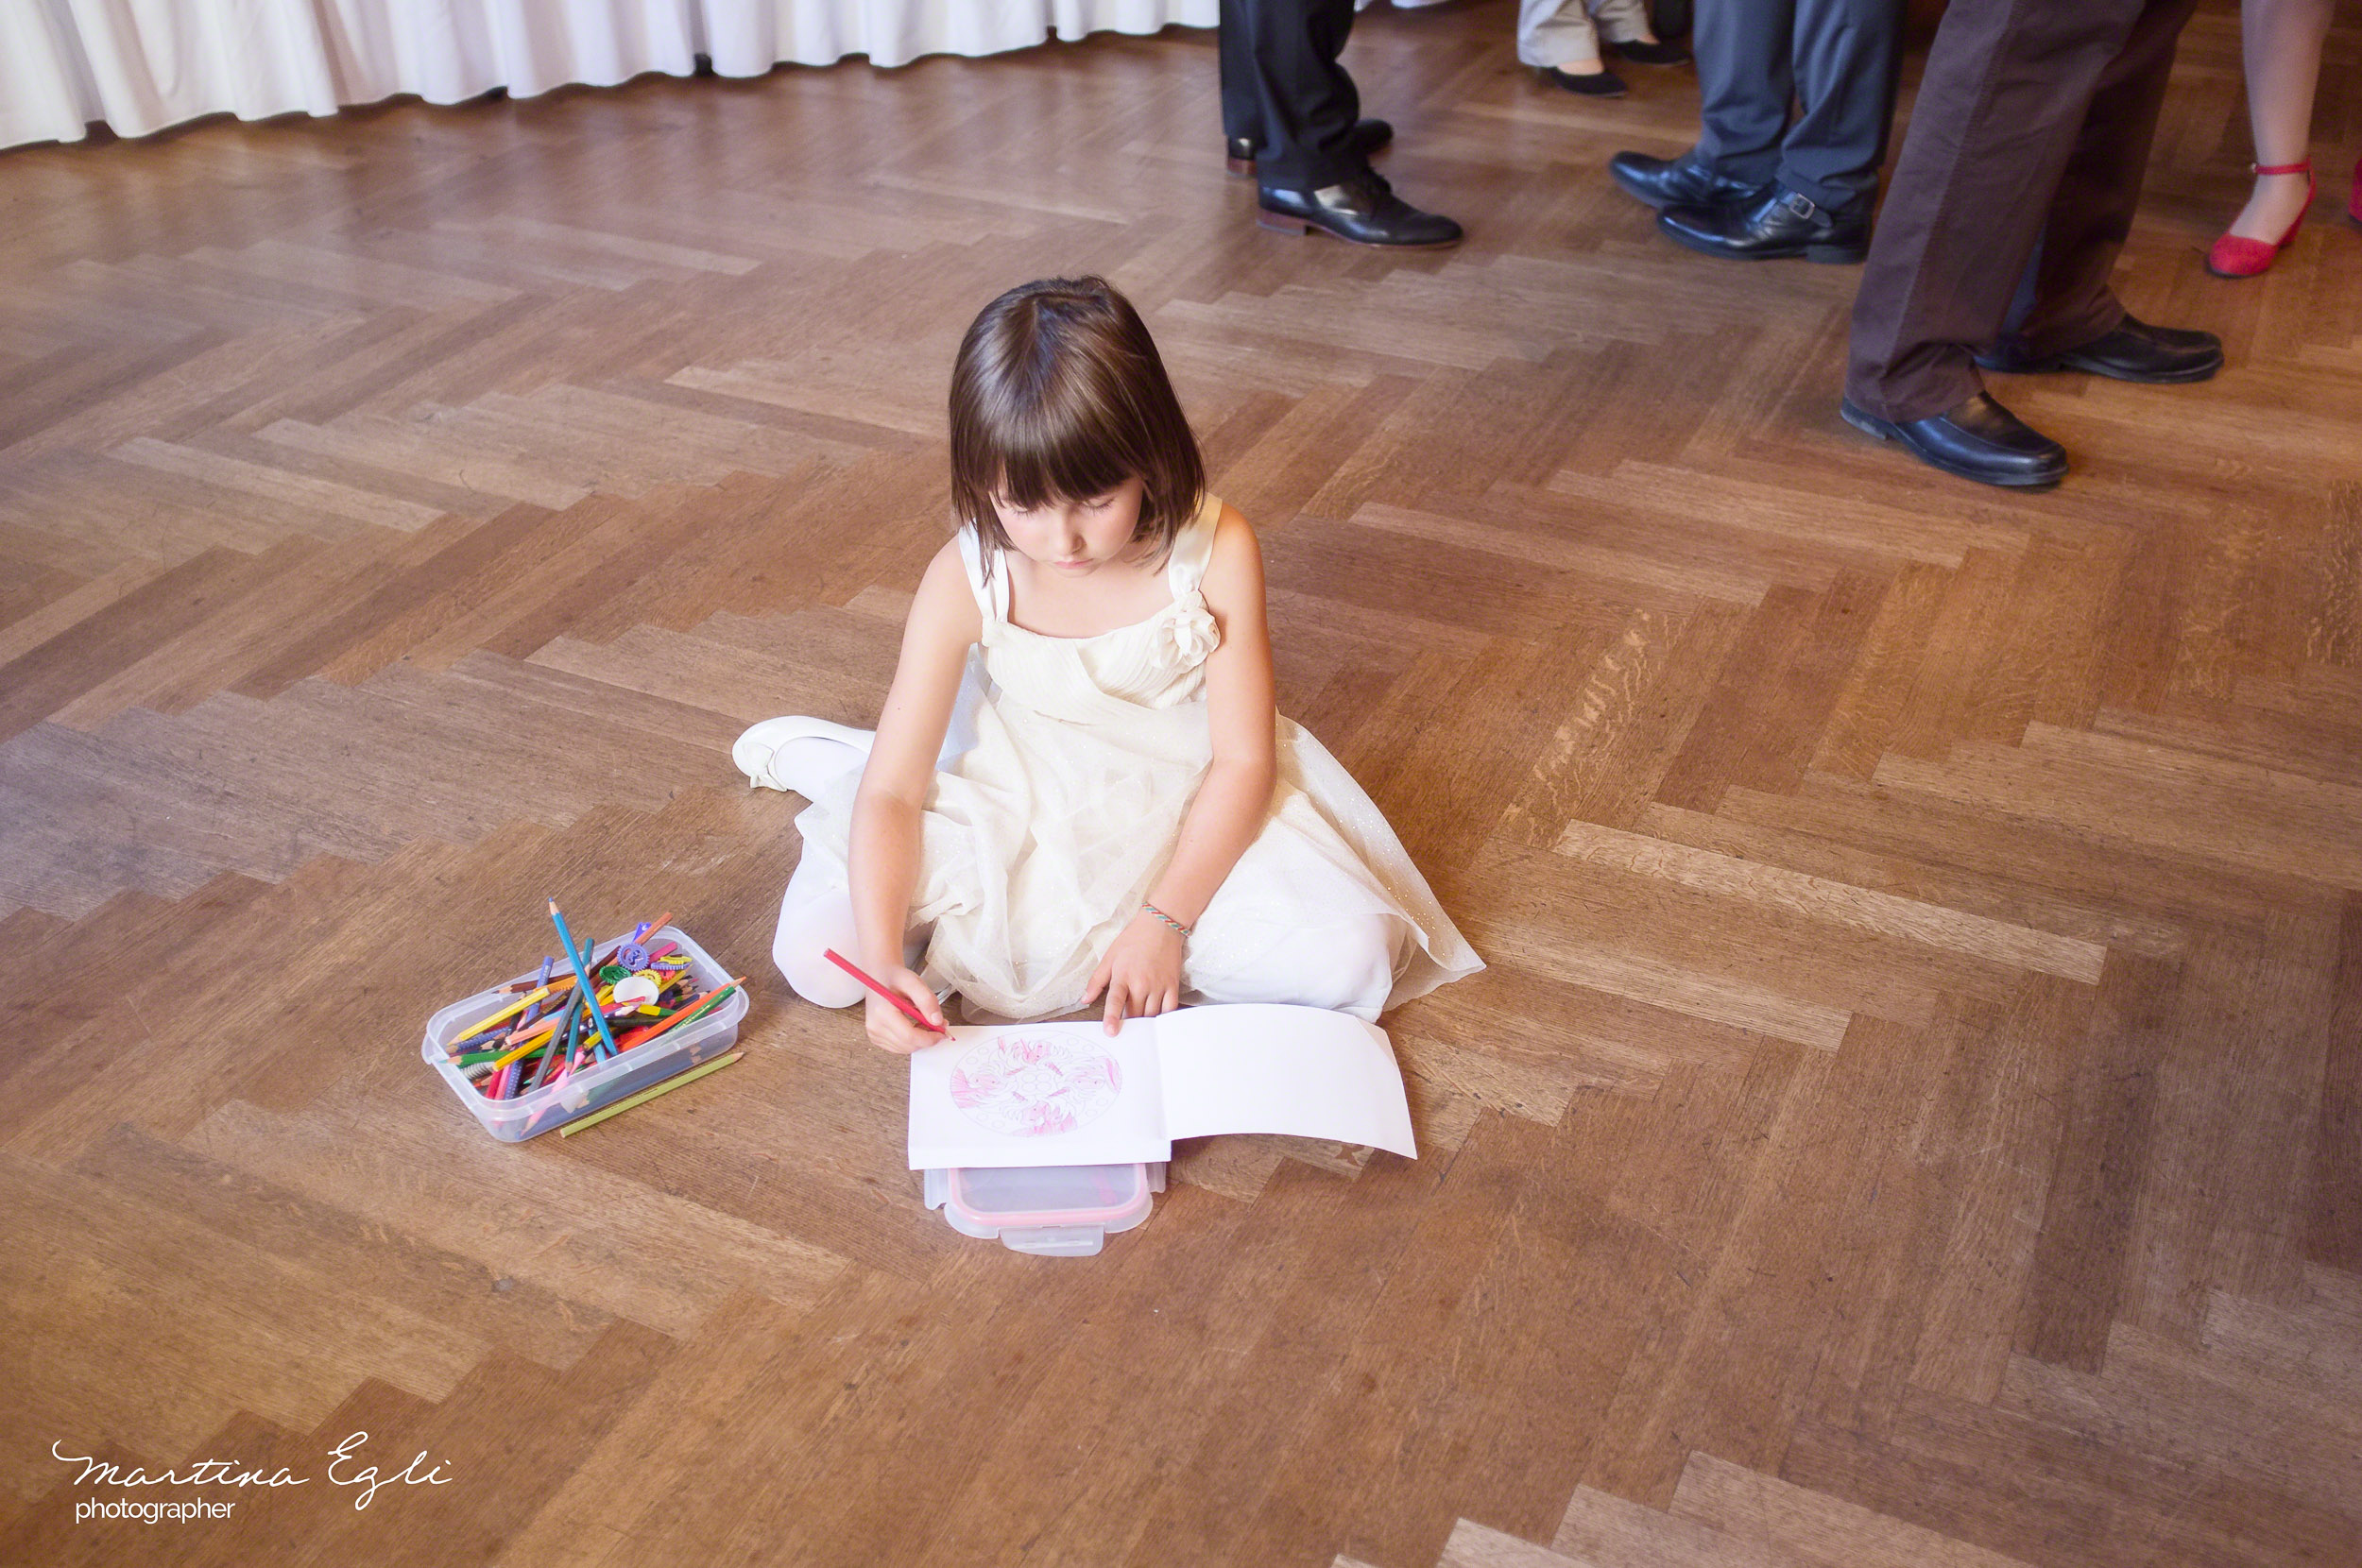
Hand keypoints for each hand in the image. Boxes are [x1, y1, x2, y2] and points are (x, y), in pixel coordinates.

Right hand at [861, 963, 947, 1054]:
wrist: (880, 975)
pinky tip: (914, 1026)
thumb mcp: (914, 982)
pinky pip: (899, 1047)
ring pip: (905, 1049)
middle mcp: (875, 1026)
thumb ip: (927, 1000)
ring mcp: (874, 1033)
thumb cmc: (895, 978)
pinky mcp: (876, 1037)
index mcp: (882, 1012)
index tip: (943, 1032)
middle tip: (938, 1024)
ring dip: (920, 1040)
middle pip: (908, 1045)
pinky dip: (911, 1041)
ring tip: (924, 1021)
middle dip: (927, 1038)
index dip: (930, 1038)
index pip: (909, 1036)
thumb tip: (937, 1021)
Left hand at [1081, 911, 1185, 1035]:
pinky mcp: (1172, 985)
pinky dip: (1162, 1017)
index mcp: (1123, 976)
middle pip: (1134, 1013)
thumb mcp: (1109, 957)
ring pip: (1151, 1014)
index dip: (1112, 1018)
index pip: (1116, 1002)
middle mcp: (1142, 983)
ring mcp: (1158, 985)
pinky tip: (1157, 1018)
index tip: (1111, 1032)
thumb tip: (1085, 999)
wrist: (1160, 926)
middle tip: (1124, 1026)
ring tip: (1138, 1022)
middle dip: (1128, 1022)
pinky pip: (1169, 1009)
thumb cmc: (1133, 940)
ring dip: (1144, 1021)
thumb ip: (1096, 981)